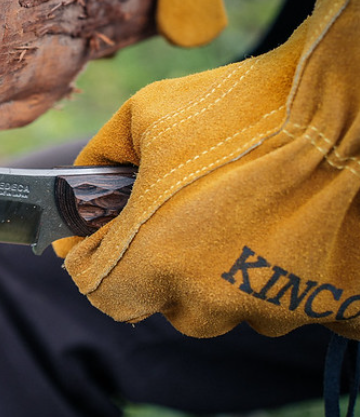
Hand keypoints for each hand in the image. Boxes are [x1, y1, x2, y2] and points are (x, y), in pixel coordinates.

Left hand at [54, 0, 359, 338]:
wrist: (349, 110)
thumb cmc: (245, 108)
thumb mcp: (145, 115)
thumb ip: (101, 158)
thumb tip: (83, 188)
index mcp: (157, 258)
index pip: (99, 291)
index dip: (92, 260)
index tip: (97, 239)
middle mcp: (209, 298)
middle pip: (162, 301)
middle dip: (156, 265)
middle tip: (176, 216)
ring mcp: (271, 309)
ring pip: (222, 305)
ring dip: (216, 272)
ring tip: (239, 215)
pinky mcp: (327, 309)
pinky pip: (283, 304)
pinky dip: (276, 276)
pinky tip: (284, 230)